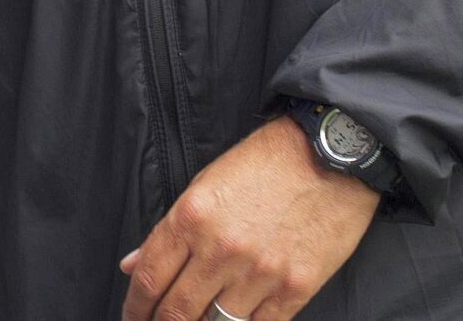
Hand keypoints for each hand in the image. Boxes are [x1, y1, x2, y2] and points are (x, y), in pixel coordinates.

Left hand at [119, 115, 377, 320]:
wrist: (329, 157)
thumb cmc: (263, 165)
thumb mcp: (205, 185)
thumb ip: (168, 231)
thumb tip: (133, 265)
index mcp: (191, 218)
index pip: (150, 278)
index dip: (135, 306)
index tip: (134, 316)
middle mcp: (221, 249)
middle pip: (177, 309)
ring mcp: (260, 273)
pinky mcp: (296, 288)